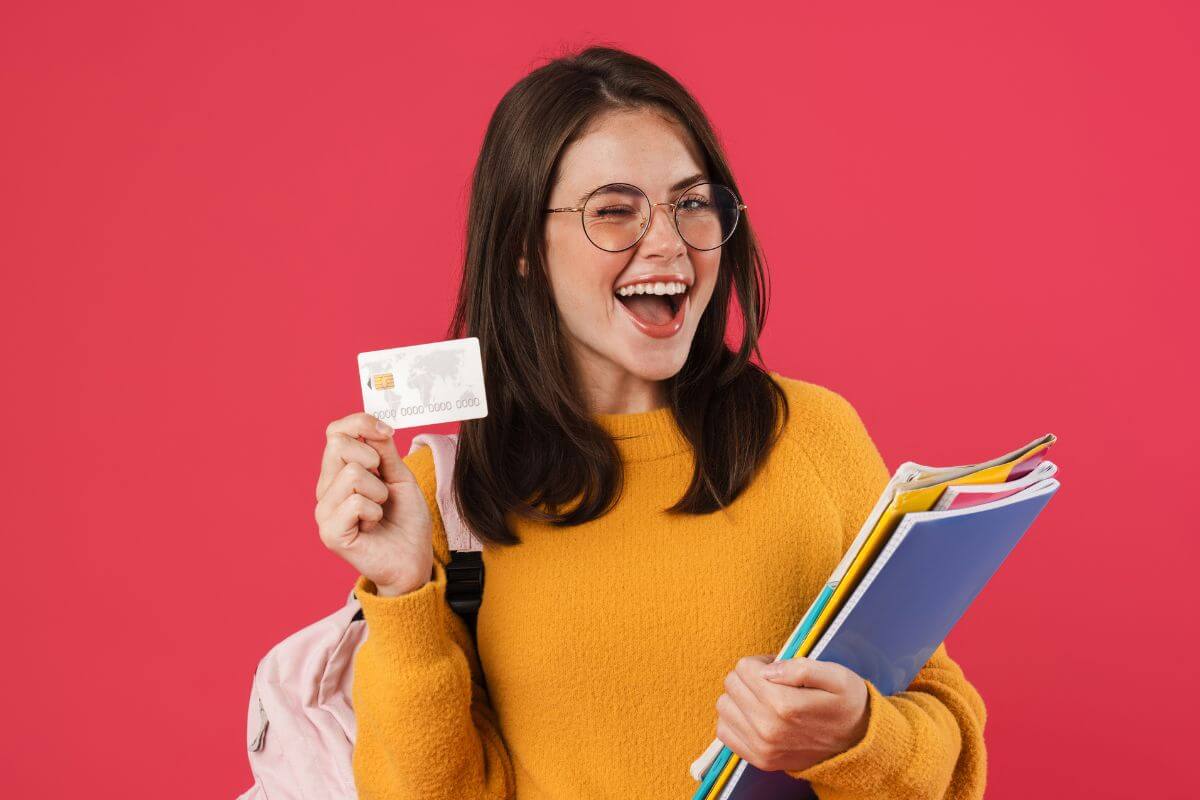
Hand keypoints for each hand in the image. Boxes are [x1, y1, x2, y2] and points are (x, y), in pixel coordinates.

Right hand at [314, 412, 433, 594]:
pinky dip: (375, 511)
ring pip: (351, 474)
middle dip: (373, 458)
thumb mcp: (400, 477)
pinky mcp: (330, 533)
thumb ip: (385, 451)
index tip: (388, 432)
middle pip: (338, 444)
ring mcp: (324, 511)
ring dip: (379, 491)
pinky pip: (355, 502)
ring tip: (380, 510)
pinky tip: (374, 525)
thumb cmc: (406, 520)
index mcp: (338, 472)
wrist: (413, 560)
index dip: (360, 423)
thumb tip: (374, 426)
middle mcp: (326, 489)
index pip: (335, 431)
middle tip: (384, 485)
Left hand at [715, 655, 869, 773]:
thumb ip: (801, 667)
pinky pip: (724, 731)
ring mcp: (762, 747)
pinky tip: (755, 714)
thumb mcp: (836, 677)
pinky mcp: (758, 759)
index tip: (776, 668)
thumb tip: (767, 669)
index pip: (744, 668)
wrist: (857, 745)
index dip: (760, 662)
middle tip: (771, 681)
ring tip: (763, 698)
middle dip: (748, 676)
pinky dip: (735, 719)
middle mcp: (768, 728)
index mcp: (785, 705)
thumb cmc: (846, 705)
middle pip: (731, 684)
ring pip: (724, 705)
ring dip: (739, 697)